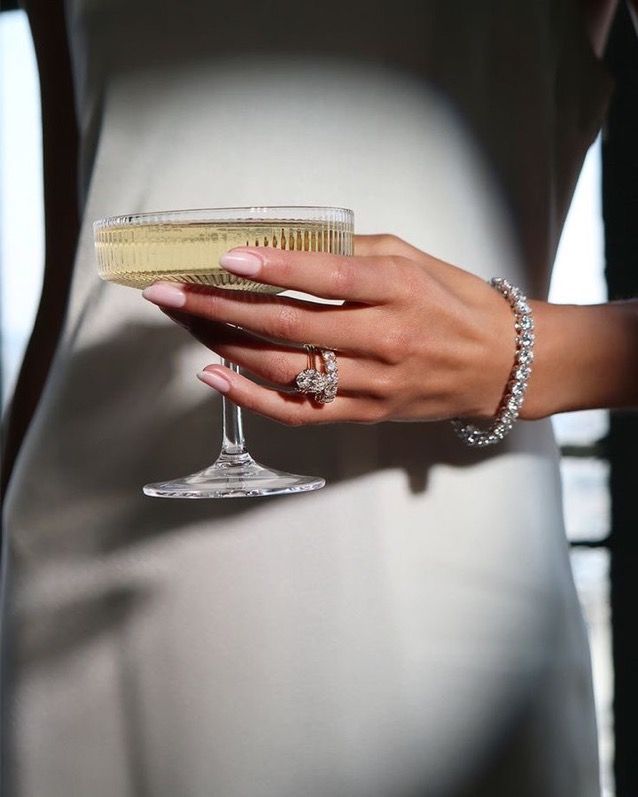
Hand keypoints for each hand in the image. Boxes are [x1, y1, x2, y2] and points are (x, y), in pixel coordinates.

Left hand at [142, 234, 519, 425]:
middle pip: (291, 325)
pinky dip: (253, 398)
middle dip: (222, 307)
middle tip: (172, 292)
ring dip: (227, 346)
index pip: (329, 276)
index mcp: (399, 290)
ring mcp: (374, 382)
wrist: (501, 364)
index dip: (275, 267)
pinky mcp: (367, 413)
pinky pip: (302, 411)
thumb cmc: (457, 304)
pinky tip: (215, 376)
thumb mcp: (416, 260)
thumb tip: (290, 247)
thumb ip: (356, 252)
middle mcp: (385, 338)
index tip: (226, 257)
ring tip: (186, 323)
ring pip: (287, 369)